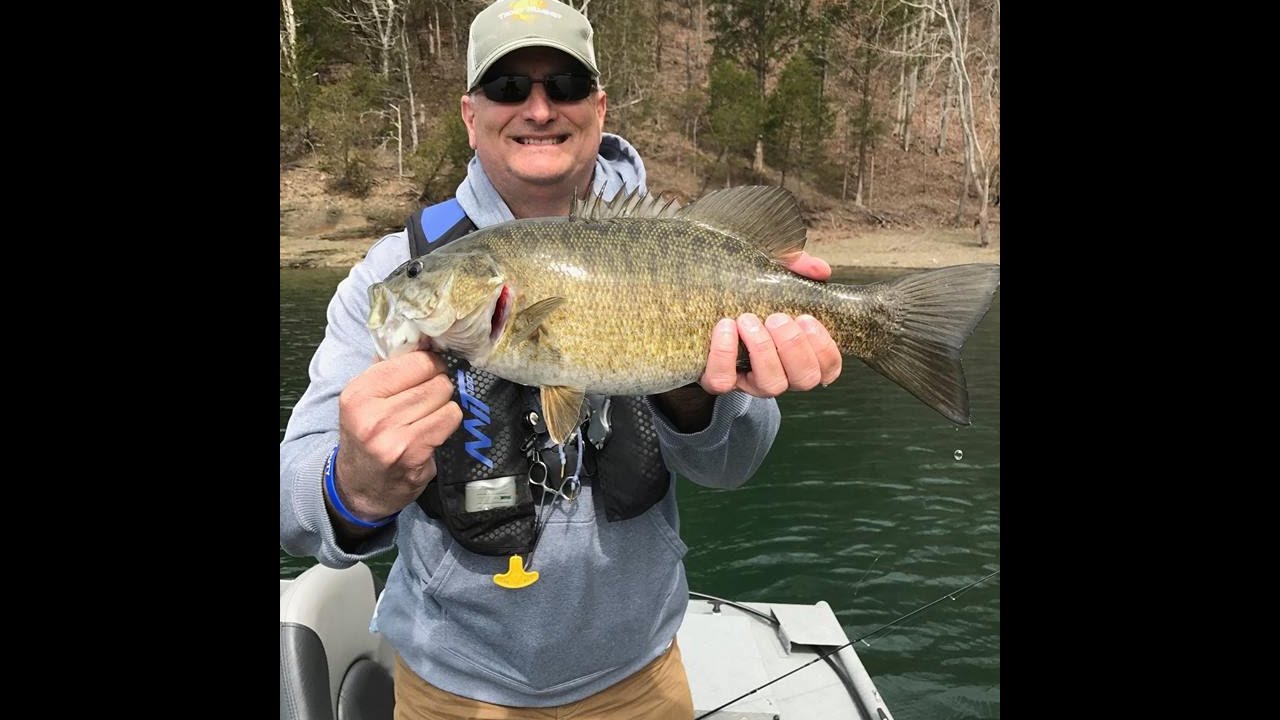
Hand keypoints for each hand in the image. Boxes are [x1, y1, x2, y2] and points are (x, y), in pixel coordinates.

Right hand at [332, 351, 462, 522]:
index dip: (430, 363)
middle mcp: (374, 415)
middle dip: (439, 385)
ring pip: (446, 400)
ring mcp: (395, 437)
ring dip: (445, 405)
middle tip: (429, 397)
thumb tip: (421, 337)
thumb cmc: (366, 436)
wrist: (359, 486)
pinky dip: (448, 424)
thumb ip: (388, 367)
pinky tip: (433, 432)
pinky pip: (450, 422)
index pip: (415, 361)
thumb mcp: (364, 399)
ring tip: (429, 415)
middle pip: (435, 380)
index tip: (428, 370)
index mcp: (359, 393)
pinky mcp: (415, 455)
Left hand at [698, 251, 841, 396]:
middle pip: (805, 378)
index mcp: (801, 354)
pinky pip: (723, 381)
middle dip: (794, 346)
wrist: (699, 306)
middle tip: (777, 318)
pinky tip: (726, 327)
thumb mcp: (774, 276)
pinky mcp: (719, 380)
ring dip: (764, 350)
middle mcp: (782, 374)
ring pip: (771, 385)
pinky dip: (725, 354)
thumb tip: (820, 270)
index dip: (824, 347)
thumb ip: (799, 267)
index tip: (807, 319)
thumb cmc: (749, 294)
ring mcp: (751, 382)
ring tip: (749, 320)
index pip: (828, 368)